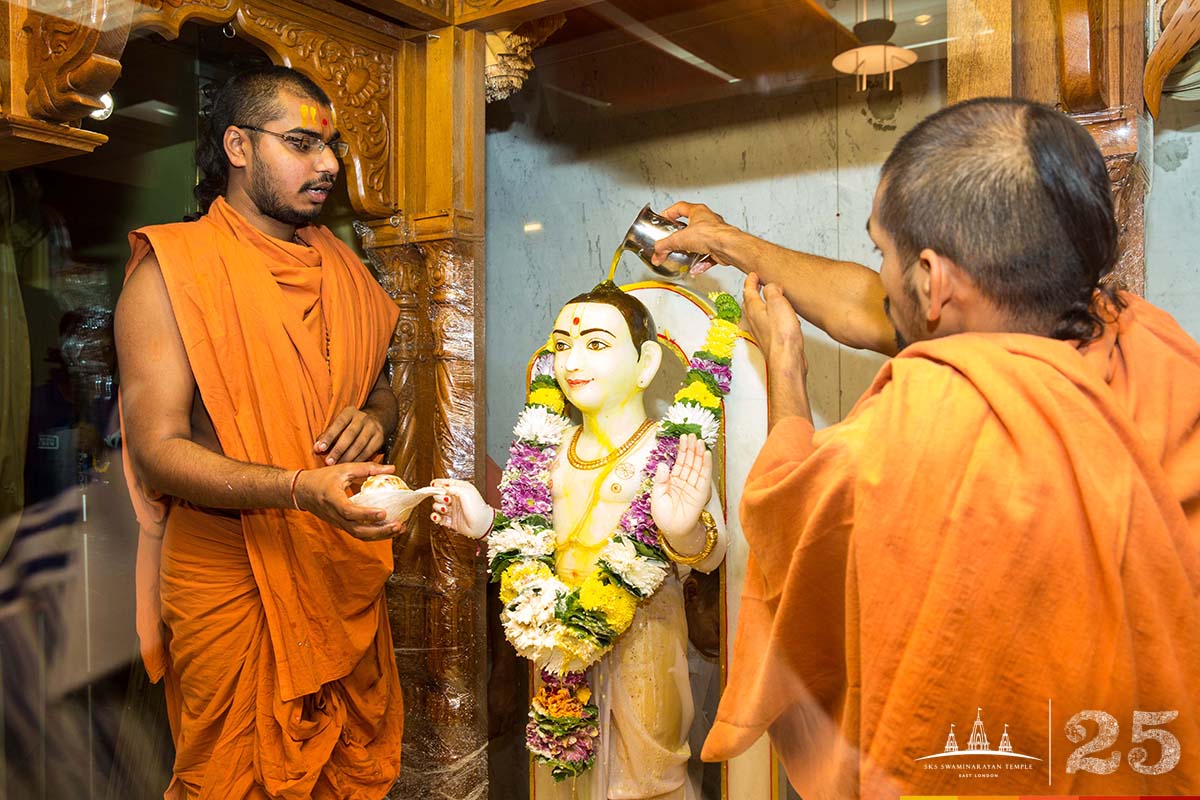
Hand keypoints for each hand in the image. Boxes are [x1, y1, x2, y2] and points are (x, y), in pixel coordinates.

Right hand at [294, 462, 406, 540]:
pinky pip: (358, 534)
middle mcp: (335, 515)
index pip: (349, 511)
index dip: (366, 514)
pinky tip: (389, 529)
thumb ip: (367, 468)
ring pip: (359, 535)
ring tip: (398, 529)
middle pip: (357, 530)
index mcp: (332, 499)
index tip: (383, 512)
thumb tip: (392, 469)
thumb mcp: (343, 469)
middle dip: (379, 531)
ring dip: (380, 535)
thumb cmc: (323, 478)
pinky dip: (374, 534)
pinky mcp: (342, 526)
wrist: (302, 491)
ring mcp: (338, 523)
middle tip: (398, 525)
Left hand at [314, 406, 385, 464]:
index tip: (320, 449)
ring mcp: (373, 428)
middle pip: (350, 435)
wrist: (376, 419)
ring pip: (359, 444)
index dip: (329, 436)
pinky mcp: (380, 438)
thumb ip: (327, 435)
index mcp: (350, 412)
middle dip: (338, 450)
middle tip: (328, 462)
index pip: (338, 424)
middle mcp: (363, 418)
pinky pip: (368, 451)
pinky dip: (358, 460)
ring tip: (338, 466)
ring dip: (347, 457)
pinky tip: (350, 466)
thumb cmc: (350, 425)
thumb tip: (316, 448)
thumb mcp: (339, 424)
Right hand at [430, 478, 494, 538]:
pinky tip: (437, 516)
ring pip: (437, 506)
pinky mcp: (450, 521)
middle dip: (439, 497)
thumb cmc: (477, 507)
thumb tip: (441, 486)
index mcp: (459, 489)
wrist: (482, 524)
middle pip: (438, 495)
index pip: (444, 484)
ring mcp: (452, 510)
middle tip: (446, 500)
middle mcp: (455, 499)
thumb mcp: (465, 491)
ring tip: (445, 509)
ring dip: (438, 508)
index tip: (433, 486)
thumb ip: (451, 487)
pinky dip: (435, 517)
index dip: (437, 484)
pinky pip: (438, 518)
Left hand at [650, 434, 711, 539]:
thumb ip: (661, 480)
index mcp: (673, 481)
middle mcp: (684, 482)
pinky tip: (706, 455)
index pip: (679, 462)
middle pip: (689, 462)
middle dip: (691, 448)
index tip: (684, 438)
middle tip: (693, 435)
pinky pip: (704, 477)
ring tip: (700, 441)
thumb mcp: (657, 496)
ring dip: (699, 454)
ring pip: (697, 467)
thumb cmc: (663, 516)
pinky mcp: (701, 493)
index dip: (682, 450)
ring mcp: (693, 486)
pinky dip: (706, 466)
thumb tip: (663, 464)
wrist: (673, 531)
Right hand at [651, 201, 734, 276]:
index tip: (664, 219)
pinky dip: (700, 263)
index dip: (670, 213)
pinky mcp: (719, 247)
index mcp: (698, 212)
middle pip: (691, 225)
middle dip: (681, 235)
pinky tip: (695, 268)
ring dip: (691, 250)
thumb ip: (665, 245)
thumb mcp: (680, 239)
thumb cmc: (712, 234)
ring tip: (684, 255)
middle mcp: (708, 221)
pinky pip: (708, 255)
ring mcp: (715, 234)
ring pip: (700, 241)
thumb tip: (657, 252)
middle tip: (674, 241)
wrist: (728, 247)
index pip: (680, 208)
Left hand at [743, 272, 811, 422]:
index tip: (752, 274)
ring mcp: (761, 332)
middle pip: (750, 302)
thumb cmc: (782, 336)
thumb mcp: (778, 304)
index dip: (751, 280)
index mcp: (754, 310)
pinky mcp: (770, 340)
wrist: (787, 360)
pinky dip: (770, 316)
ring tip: (768, 298)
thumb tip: (770, 286)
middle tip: (756, 284)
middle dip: (753, 292)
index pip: (749, 290)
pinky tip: (779, 319)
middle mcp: (754, 321)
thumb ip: (772, 291)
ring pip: (757, 314)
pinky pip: (767, 323)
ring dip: (761, 304)